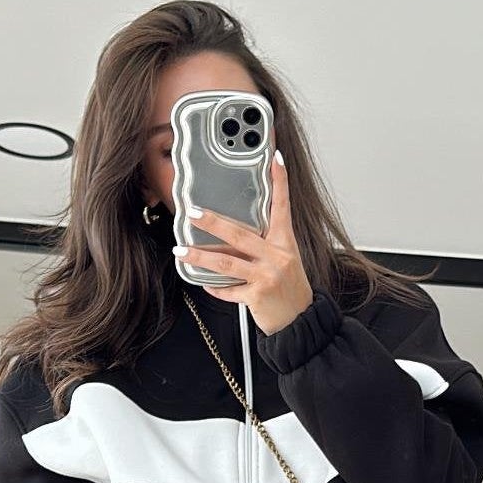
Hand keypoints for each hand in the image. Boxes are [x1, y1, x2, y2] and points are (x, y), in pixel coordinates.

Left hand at [175, 148, 313, 336]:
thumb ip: (265, 246)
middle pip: (239, 235)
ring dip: (199, 257)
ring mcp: (266, 277)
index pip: (283, 207)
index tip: (273, 160)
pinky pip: (229, 290)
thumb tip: (234, 235)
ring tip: (180, 251)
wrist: (301, 322)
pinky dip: (216, 288)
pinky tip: (205, 284)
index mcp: (285, 243)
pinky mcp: (257, 297)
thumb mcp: (285, 260)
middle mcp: (277, 257)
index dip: (280, 183)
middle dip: (213, 222)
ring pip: (226, 263)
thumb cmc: (290, 289)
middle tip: (192, 213)